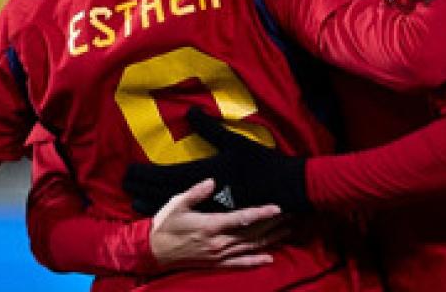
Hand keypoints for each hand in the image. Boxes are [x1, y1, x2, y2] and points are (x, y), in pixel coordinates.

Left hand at [124, 108, 309, 215]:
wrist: (286, 189)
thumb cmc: (261, 163)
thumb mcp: (234, 142)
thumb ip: (209, 128)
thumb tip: (190, 111)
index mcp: (203, 174)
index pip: (164, 176)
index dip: (144, 176)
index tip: (128, 173)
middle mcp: (202, 195)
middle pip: (163, 195)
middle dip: (142, 190)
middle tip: (125, 186)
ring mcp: (209, 209)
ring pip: (174, 210)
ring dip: (152, 205)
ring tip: (135, 203)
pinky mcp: (218, 216)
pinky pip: (187, 217)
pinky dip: (171, 215)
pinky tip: (163, 215)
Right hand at [148, 178, 286, 269]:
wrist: (153, 252)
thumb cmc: (165, 224)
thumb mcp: (177, 204)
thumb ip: (196, 193)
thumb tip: (212, 181)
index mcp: (210, 225)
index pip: (241, 218)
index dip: (261, 213)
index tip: (277, 208)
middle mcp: (218, 242)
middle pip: (251, 233)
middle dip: (273, 224)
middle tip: (291, 216)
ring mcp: (219, 255)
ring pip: (250, 247)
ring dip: (270, 239)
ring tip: (287, 230)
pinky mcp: (216, 264)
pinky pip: (240, 263)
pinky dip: (256, 261)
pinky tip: (270, 258)